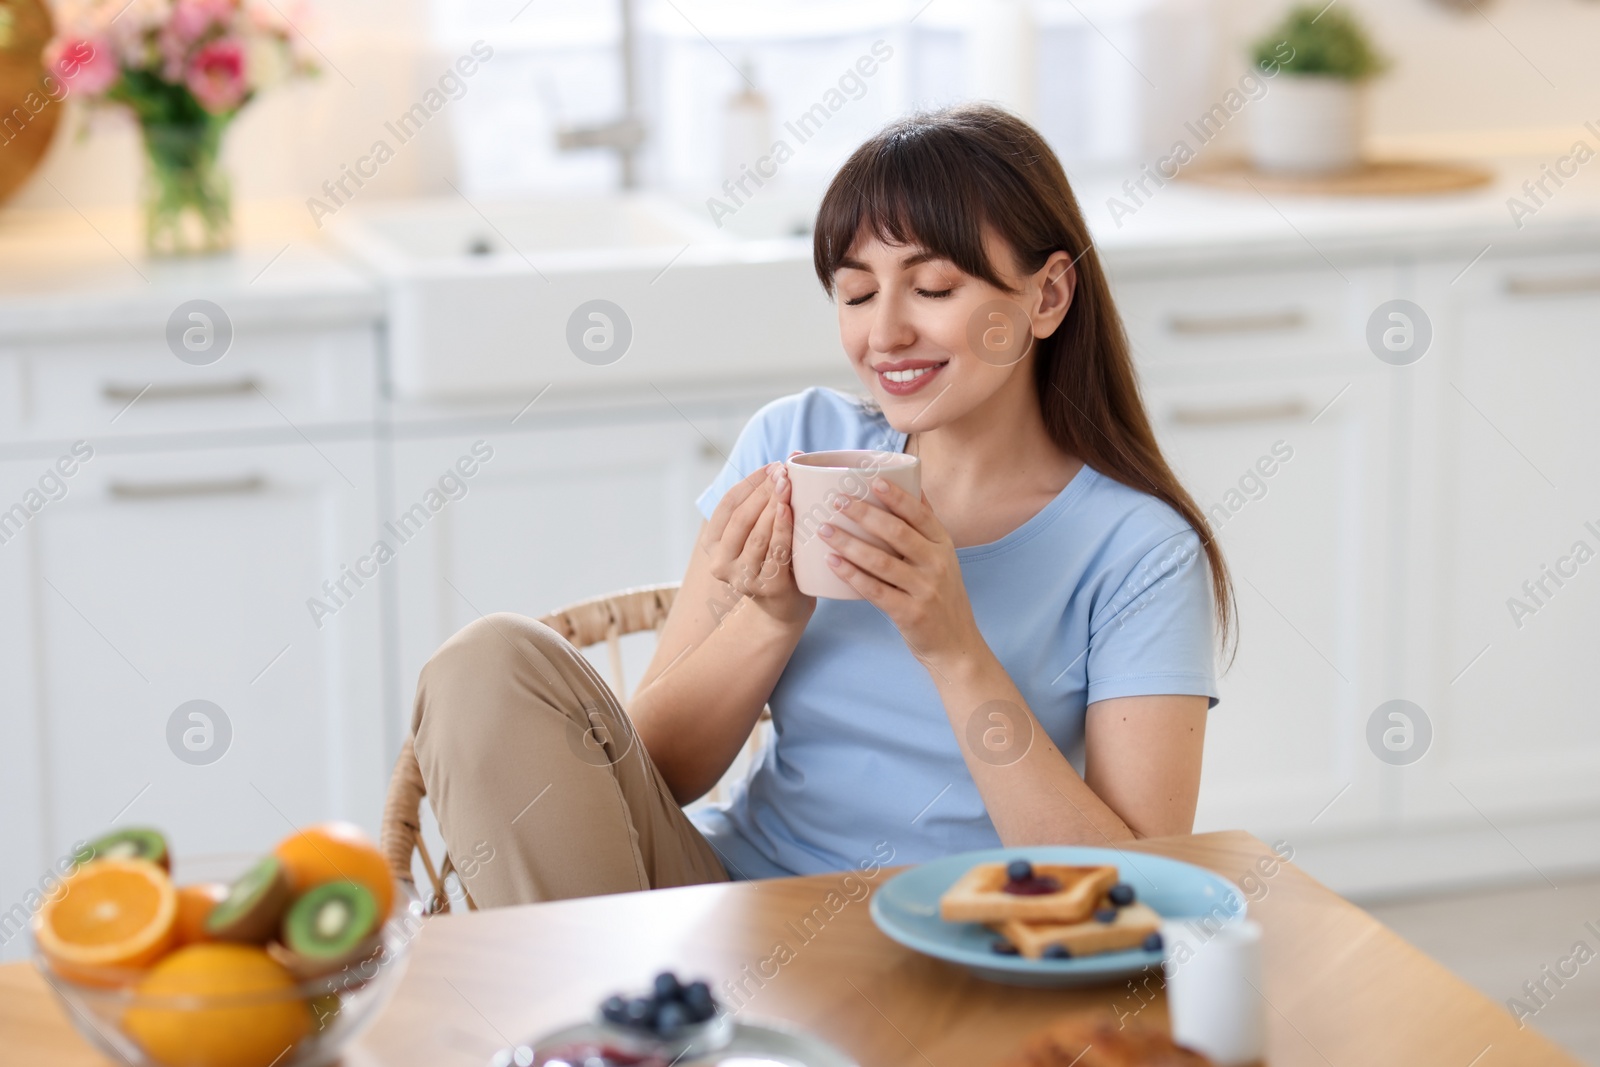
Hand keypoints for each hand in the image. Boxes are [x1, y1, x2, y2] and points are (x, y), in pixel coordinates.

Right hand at [702, 461, 813, 625]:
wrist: (784, 608)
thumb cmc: (773, 559)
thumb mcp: (761, 531)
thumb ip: (766, 499)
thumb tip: (792, 454)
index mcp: (713, 544)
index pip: (728, 505)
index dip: (750, 483)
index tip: (772, 466)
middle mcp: (720, 562)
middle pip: (742, 518)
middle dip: (763, 490)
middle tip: (784, 471)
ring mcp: (742, 578)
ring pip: (757, 533)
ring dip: (773, 505)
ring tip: (789, 484)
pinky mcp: (766, 587)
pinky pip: (776, 551)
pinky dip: (783, 528)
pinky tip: (791, 510)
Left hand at [820, 478, 982, 667]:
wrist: (955, 643)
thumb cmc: (941, 595)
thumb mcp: (943, 558)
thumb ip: (926, 527)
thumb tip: (913, 484)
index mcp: (943, 545)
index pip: (920, 514)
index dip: (897, 496)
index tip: (872, 480)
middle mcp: (937, 564)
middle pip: (897, 533)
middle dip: (864, 514)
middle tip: (837, 500)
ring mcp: (924, 589)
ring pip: (881, 561)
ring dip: (849, 543)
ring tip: (825, 529)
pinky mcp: (910, 613)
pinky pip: (875, 590)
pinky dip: (851, 575)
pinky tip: (832, 563)